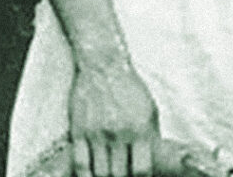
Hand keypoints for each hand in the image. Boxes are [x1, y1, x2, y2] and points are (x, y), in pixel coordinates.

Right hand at [69, 59, 157, 176]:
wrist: (104, 66)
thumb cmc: (130, 87)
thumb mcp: (149, 108)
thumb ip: (151, 134)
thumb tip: (153, 159)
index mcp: (140, 127)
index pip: (142, 169)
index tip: (139, 176)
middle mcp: (119, 133)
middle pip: (119, 174)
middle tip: (123, 172)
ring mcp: (98, 134)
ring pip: (100, 173)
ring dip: (105, 176)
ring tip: (109, 171)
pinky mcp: (79, 132)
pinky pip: (80, 164)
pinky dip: (85, 174)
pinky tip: (90, 174)